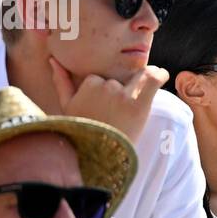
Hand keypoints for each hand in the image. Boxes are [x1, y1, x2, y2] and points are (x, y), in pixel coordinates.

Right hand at [49, 56, 166, 144]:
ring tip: (140, 98)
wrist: (99, 156)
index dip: (105, 88)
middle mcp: (106, 87)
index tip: (108, 100)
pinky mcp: (138, 105)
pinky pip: (153, 79)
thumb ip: (61, 82)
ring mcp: (122, 96)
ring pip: (138, 78)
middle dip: (122, 88)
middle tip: (122, 106)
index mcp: (89, 85)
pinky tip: (162, 75)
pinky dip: (160, 75)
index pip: (101, 76)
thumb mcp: (67, 106)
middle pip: (119, 78)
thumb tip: (53, 60)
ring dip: (142, 84)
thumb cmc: (82, 131)